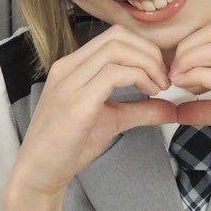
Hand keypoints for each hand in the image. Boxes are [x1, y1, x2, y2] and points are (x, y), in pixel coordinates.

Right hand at [8, 26, 175, 201]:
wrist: (39, 174)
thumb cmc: (69, 147)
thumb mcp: (112, 121)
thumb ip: (140, 109)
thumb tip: (171, 108)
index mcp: (72, 67)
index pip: (114, 37)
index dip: (145, 48)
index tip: (161, 72)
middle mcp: (68, 68)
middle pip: (118, 37)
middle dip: (150, 53)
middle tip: (165, 78)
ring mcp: (70, 83)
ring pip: (117, 49)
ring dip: (148, 64)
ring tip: (159, 87)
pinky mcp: (76, 103)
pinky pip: (114, 74)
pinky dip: (140, 78)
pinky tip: (150, 94)